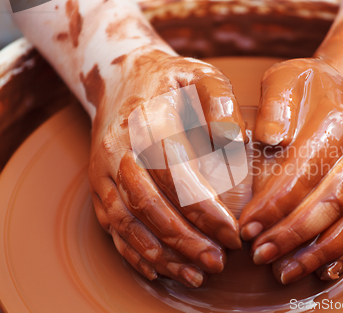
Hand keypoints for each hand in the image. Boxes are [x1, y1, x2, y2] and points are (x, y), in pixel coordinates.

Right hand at [88, 50, 244, 286]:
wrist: (120, 78)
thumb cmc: (171, 81)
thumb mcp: (202, 75)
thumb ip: (221, 102)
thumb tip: (235, 141)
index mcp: (145, 124)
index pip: (174, 175)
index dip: (203, 209)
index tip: (233, 234)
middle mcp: (117, 151)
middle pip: (147, 205)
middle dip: (183, 240)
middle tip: (217, 263)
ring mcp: (102, 172)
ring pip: (127, 223)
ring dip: (160, 254)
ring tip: (195, 275)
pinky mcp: (98, 186)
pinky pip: (112, 226)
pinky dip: (134, 252)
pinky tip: (158, 271)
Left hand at [240, 58, 342, 283]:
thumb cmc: (316, 88)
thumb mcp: (288, 77)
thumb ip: (275, 104)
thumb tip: (269, 140)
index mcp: (339, 123)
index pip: (304, 171)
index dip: (274, 204)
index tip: (247, 227)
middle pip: (331, 203)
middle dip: (293, 236)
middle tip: (259, 256)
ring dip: (319, 253)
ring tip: (285, 272)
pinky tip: (323, 271)